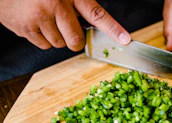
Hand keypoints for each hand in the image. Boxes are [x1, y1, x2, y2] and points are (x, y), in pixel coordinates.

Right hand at [0, 0, 130, 50]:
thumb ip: (79, 5)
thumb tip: (96, 25)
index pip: (97, 15)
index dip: (113, 29)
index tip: (125, 40)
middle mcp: (54, 6)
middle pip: (76, 40)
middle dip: (74, 40)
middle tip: (67, 28)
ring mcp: (38, 18)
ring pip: (58, 45)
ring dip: (56, 38)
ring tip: (47, 20)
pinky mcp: (24, 27)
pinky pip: (43, 45)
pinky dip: (42, 39)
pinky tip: (36, 23)